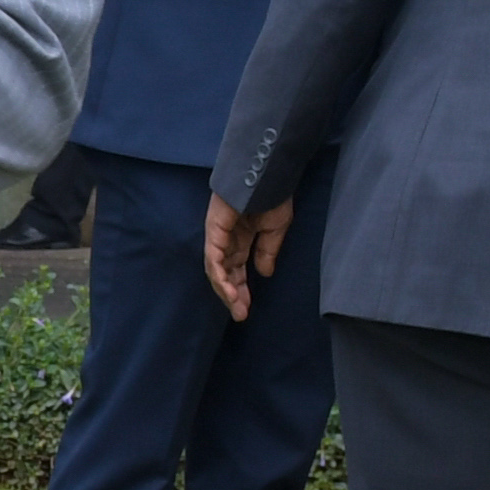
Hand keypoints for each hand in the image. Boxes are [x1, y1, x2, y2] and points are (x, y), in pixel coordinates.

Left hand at [204, 192, 290, 321]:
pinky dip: (220, 276)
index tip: (247, 310)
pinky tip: (230, 291)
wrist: (268, 174)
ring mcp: (219, 234)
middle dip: (234, 295)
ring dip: (226, 290)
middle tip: (241, 314)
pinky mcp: (214, 229)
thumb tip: (263, 273)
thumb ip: (267, 250)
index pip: (238, 269)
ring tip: (238, 307)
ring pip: (217, 269)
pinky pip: (214, 257)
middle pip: (226, 273)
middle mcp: (228, 238)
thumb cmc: (274, 195)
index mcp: (242, 237)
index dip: (242, 290)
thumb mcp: (275, 228)